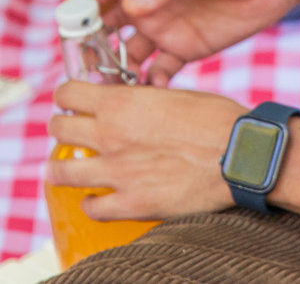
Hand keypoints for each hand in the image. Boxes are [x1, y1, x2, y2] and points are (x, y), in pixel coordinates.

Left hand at [46, 81, 244, 220]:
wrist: (240, 155)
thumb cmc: (214, 119)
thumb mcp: (171, 95)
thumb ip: (139, 99)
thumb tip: (123, 102)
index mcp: (121, 103)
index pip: (67, 92)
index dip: (66, 96)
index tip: (71, 102)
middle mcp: (111, 135)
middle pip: (59, 129)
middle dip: (61, 128)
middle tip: (69, 133)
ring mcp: (118, 172)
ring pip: (63, 172)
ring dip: (62, 169)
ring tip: (65, 170)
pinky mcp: (132, 203)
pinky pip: (92, 207)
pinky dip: (90, 202)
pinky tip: (96, 198)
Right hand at [69, 0, 297, 85]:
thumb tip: (131, 6)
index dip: (74, 15)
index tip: (70, 39)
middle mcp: (143, 4)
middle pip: (100, 31)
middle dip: (88, 53)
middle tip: (84, 79)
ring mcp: (162, 28)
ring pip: (125, 57)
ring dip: (114, 75)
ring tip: (109, 98)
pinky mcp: (184, 49)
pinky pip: (158, 72)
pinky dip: (148, 86)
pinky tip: (148, 100)